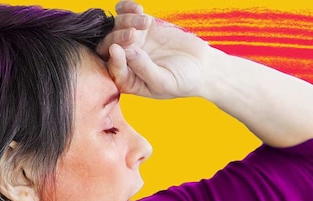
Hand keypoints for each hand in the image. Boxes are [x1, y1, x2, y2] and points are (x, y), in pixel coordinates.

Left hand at [96, 1, 215, 98]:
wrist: (202, 66)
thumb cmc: (183, 81)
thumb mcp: (164, 82)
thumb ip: (144, 69)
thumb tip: (127, 52)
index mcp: (128, 79)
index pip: (112, 68)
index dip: (113, 59)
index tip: (118, 50)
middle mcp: (125, 60)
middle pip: (109, 45)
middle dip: (117, 38)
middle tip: (133, 34)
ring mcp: (132, 41)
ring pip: (116, 27)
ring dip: (126, 21)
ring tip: (145, 22)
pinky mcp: (142, 26)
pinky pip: (126, 12)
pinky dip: (128, 7)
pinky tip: (139, 9)